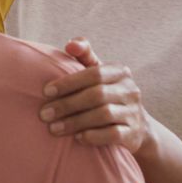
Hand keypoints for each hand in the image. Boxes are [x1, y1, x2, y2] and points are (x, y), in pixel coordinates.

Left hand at [40, 37, 152, 151]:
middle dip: (67, 104)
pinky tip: (77, 138)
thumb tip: (70, 44)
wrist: (137, 127)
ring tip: (54, 128)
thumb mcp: (99, 73)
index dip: (69, 82)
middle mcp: (130, 90)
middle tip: (44, 114)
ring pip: (104, 115)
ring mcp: (133, 112)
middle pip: (97, 95)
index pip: (94, 73)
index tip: (46, 91)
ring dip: (75, 122)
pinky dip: (93, 136)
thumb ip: (84, 55)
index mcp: (120, 71)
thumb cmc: (108, 94)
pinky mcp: (133, 133)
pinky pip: (113, 134)